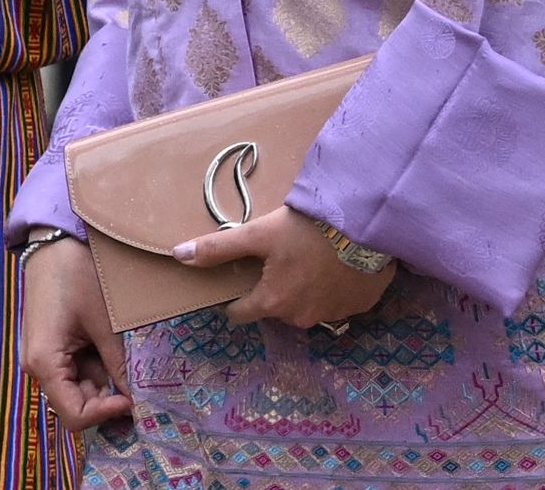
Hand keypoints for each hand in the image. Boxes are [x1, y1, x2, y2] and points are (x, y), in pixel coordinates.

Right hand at [19, 236, 130, 431]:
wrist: (54, 239)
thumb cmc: (76, 274)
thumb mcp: (104, 322)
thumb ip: (119, 364)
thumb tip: (138, 399)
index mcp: (44, 363)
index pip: (74, 415)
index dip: (106, 415)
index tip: (134, 400)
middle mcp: (36, 366)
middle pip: (75, 404)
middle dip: (108, 398)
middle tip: (139, 384)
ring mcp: (41, 356)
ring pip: (77, 388)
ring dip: (104, 382)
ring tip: (127, 360)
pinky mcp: (49, 345)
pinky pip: (74, 369)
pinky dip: (97, 367)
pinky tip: (113, 348)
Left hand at [173, 207, 395, 331]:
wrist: (365, 226)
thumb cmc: (306, 230)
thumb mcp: (257, 234)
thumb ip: (217, 248)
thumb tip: (178, 256)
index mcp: (273, 303)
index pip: (240, 314)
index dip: (234, 298)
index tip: (238, 279)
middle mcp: (301, 318)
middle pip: (274, 308)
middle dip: (272, 288)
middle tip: (278, 258)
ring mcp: (333, 315)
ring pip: (306, 306)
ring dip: (303, 289)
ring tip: (307, 258)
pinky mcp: (359, 306)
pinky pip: (336, 301)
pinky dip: (331, 287)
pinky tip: (334, 264)